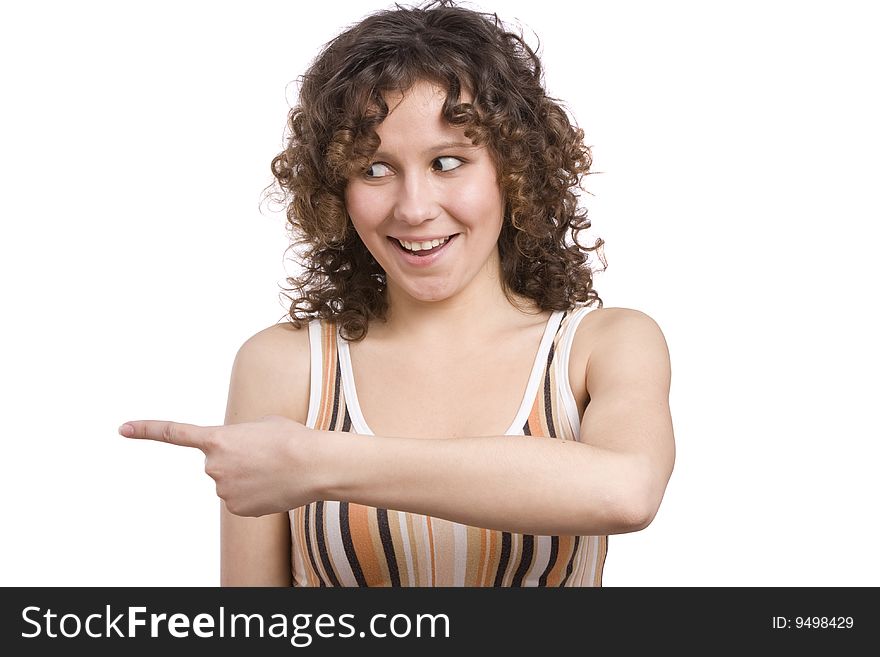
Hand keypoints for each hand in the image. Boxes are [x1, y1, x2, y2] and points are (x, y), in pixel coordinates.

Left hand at [119, 415, 321, 516]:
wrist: (313, 465)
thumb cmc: (291, 438)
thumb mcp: (261, 424)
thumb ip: (239, 437)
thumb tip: (237, 457)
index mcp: (218, 438)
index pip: (175, 433)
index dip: (146, 430)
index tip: (122, 428)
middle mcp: (213, 466)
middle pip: (217, 462)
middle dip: (235, 458)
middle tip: (262, 454)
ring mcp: (223, 490)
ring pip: (229, 482)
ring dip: (247, 476)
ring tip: (272, 469)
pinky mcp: (236, 509)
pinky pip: (239, 499)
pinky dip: (254, 493)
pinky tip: (272, 486)